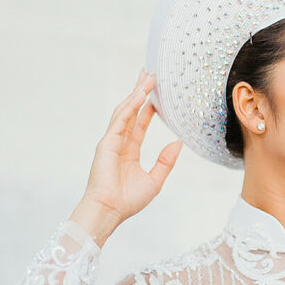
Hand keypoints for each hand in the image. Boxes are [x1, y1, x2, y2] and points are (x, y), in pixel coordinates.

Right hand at [77, 70, 182, 237]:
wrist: (110, 211)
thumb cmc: (128, 201)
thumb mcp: (155, 180)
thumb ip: (166, 161)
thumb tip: (178, 143)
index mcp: (129, 150)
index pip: (140, 123)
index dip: (148, 107)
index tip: (156, 94)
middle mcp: (120, 142)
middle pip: (131, 111)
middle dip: (140, 92)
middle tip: (149, 74)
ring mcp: (111, 140)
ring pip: (126, 110)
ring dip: (136, 93)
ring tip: (147, 76)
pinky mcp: (107, 142)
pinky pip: (121, 119)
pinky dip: (131, 105)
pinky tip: (140, 94)